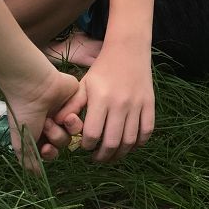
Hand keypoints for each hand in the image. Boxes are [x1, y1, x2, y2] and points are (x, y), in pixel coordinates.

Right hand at [0, 67, 79, 171]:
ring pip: (75, 132)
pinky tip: (66, 111)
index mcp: (38, 131)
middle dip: (56, 137)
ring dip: (65, 128)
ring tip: (55, 117)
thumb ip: (29, 160)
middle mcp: (52, 122)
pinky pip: (84, 117)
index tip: (46, 148)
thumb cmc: (24, 112)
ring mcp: (65, 111)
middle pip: (63, 142)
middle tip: (46, 124)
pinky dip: (74, 116)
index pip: (50, 151)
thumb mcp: (21, 141)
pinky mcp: (78, 101)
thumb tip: (37, 176)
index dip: (49, 153)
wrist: (34, 87)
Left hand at [54, 48, 154, 162]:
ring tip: (111, 155)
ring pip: (130, 141)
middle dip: (102, 156)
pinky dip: (138, 143)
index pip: (92, 134)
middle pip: (112, 142)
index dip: (86, 146)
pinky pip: (147, 132)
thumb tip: (58, 125)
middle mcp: (120, 103)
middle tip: (96, 158)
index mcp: (101, 99)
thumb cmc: (102, 69)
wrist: (128, 50)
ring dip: (120, 154)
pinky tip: (129, 145)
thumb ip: (71, 105)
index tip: (84, 146)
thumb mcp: (83, 84)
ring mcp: (137, 105)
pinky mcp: (150, 104)